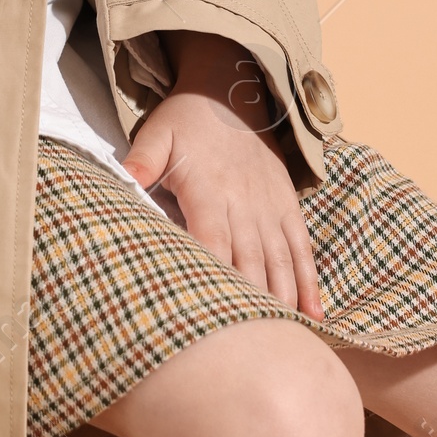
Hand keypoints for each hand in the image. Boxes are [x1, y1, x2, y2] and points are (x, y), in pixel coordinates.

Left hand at [122, 33, 323, 320]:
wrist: (230, 89)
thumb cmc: (186, 118)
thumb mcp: (156, 133)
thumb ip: (141, 161)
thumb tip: (121, 181)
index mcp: (210, 190)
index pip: (211, 241)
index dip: (212, 276)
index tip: (211, 312)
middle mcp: (245, 204)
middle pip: (249, 261)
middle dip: (250, 303)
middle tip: (249, 347)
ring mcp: (270, 208)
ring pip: (280, 261)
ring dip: (283, 301)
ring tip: (284, 340)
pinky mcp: (287, 208)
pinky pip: (302, 250)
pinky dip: (309, 283)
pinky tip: (315, 315)